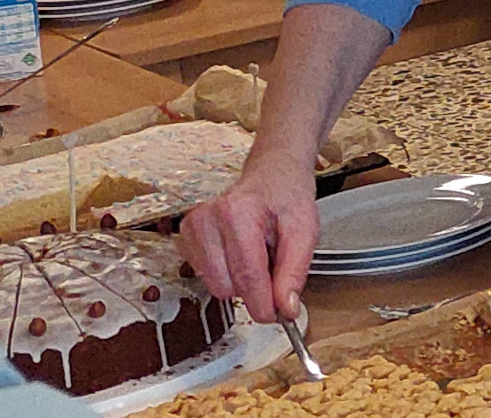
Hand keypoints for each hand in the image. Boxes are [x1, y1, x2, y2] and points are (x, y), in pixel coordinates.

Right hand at [181, 156, 317, 324]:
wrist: (272, 173)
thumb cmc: (288, 198)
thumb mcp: (305, 231)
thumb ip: (295, 272)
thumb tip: (286, 310)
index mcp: (238, 213)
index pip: (247, 275)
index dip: (262, 304)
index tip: (277, 316)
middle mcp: (208, 218)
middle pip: (228, 285)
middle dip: (254, 286)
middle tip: (271, 262)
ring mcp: (192, 226)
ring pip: (214, 285)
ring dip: (238, 279)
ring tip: (255, 252)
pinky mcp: (185, 235)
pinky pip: (204, 276)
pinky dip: (224, 272)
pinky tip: (237, 251)